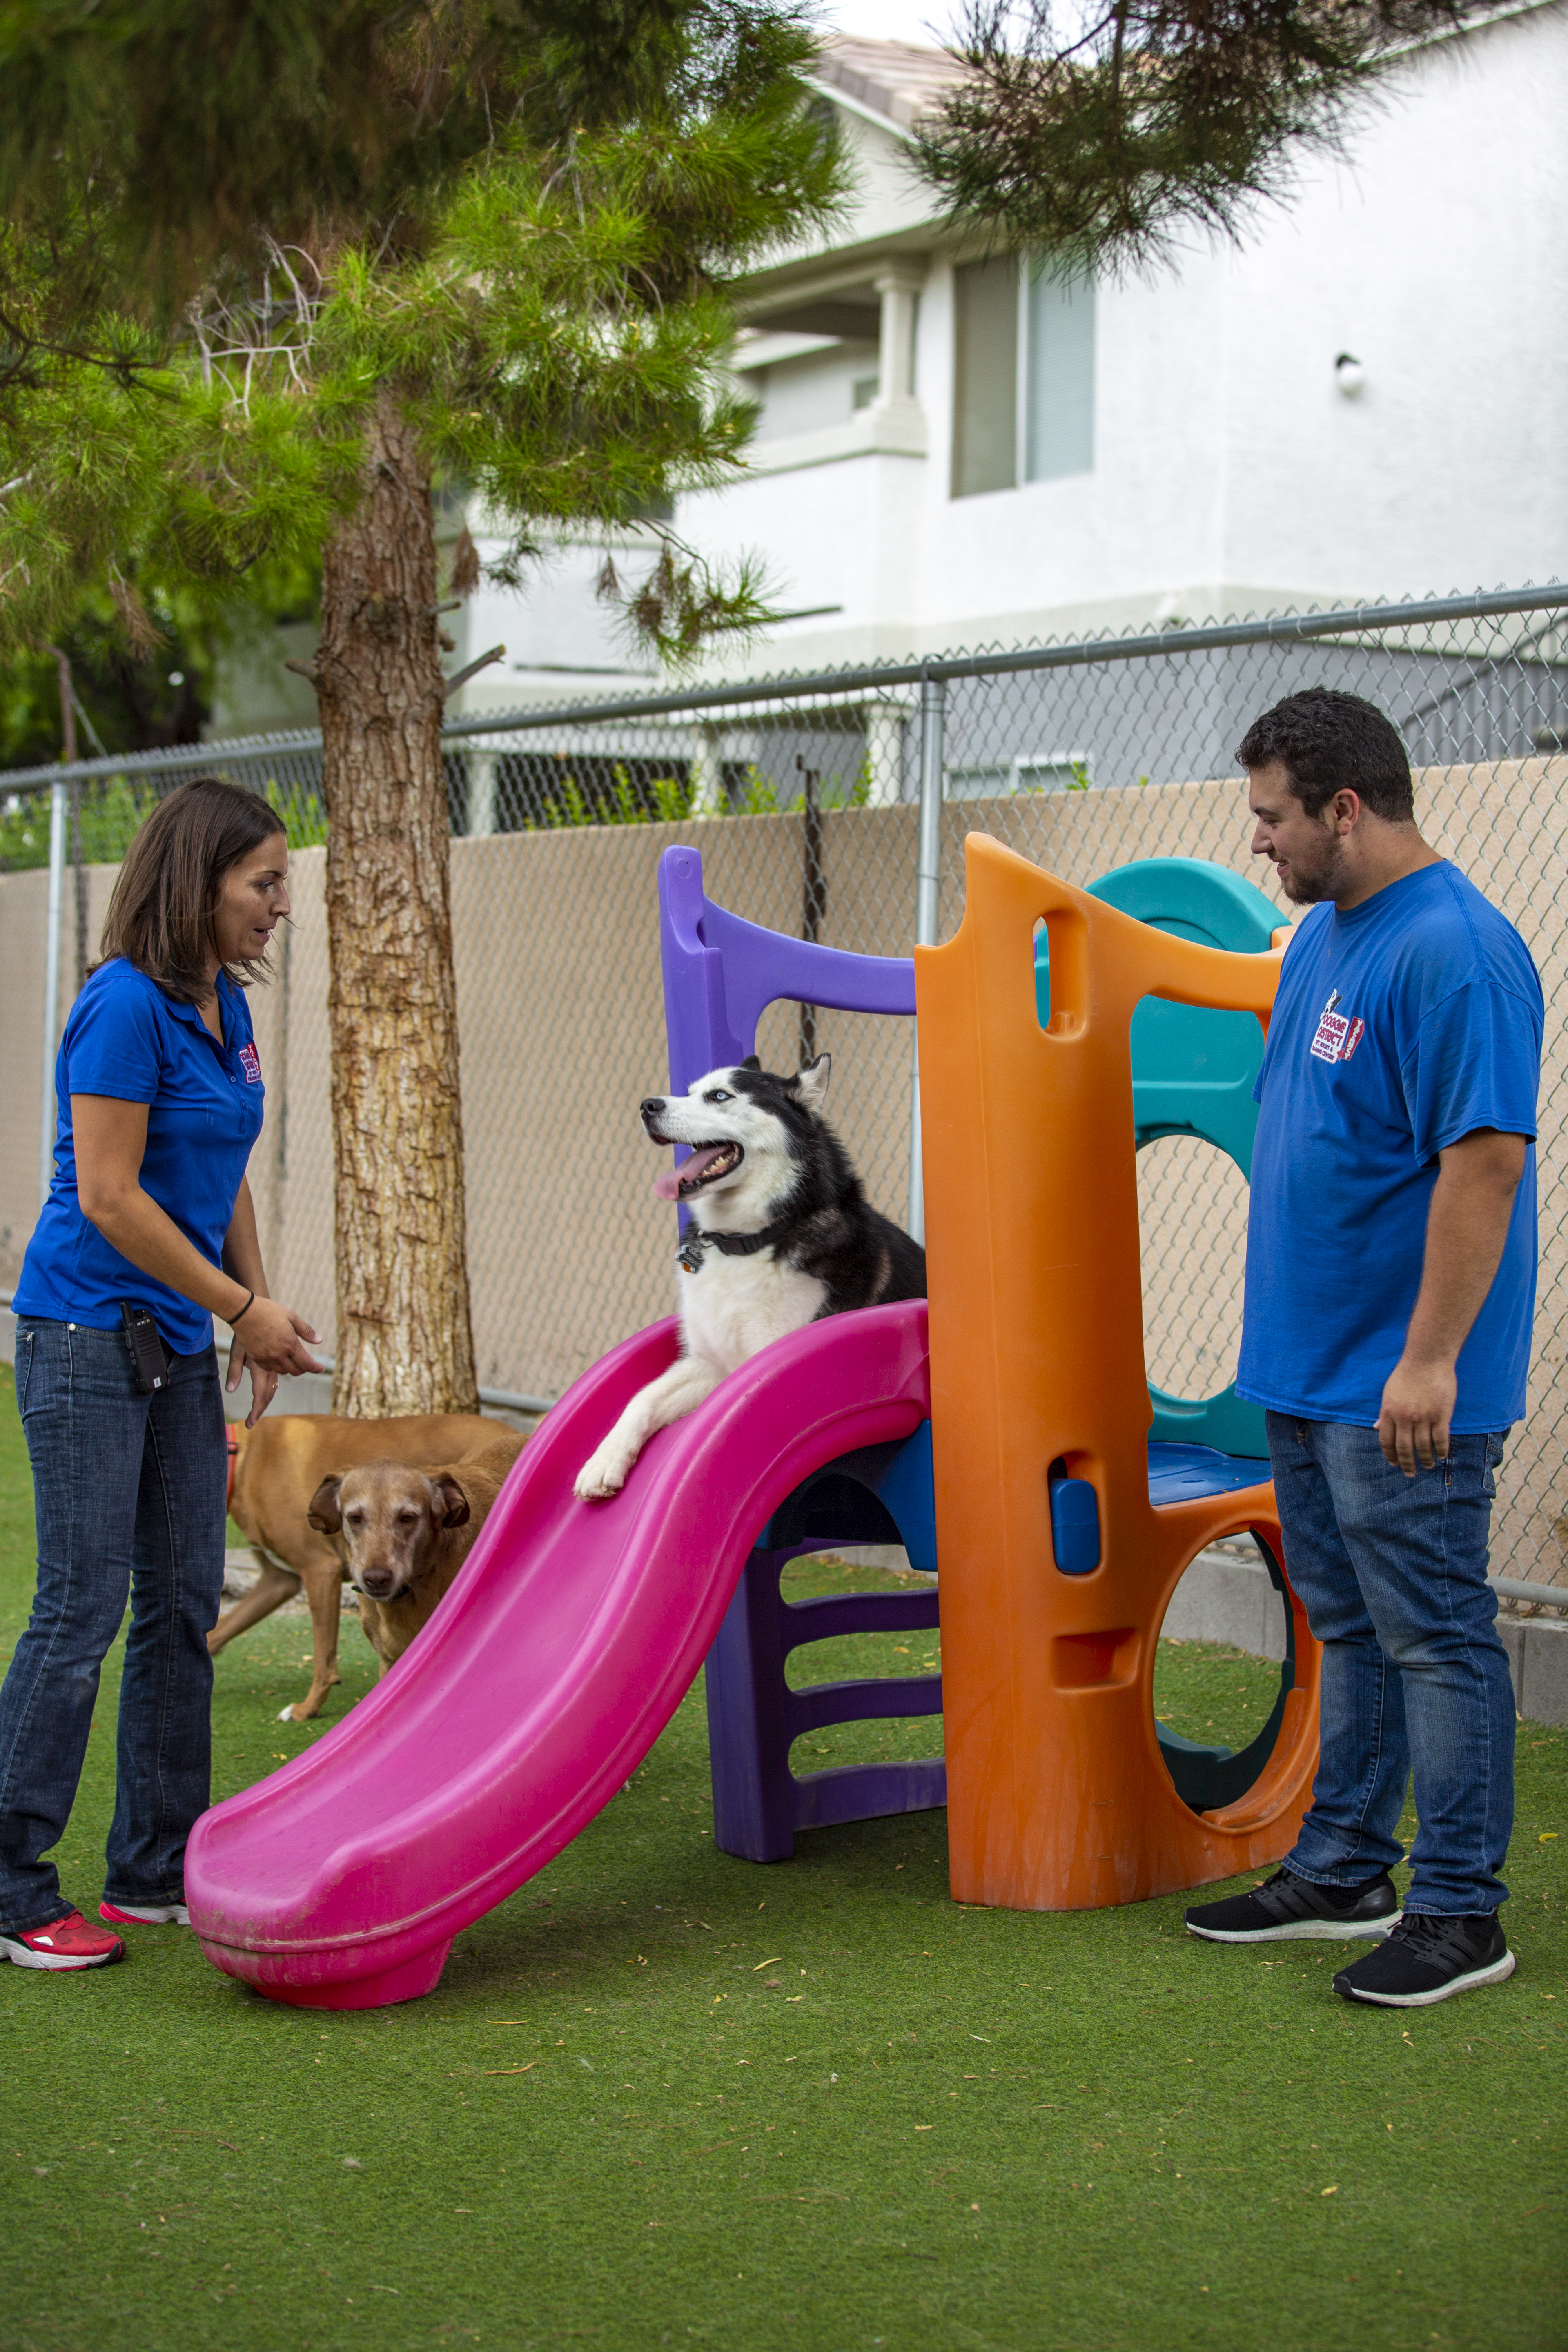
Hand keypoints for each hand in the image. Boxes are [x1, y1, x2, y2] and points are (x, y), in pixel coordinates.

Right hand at [225, 1296, 324, 1415]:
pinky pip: (269, 1369)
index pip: (307, 1363)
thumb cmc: (268, 1311)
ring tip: (293, 1360)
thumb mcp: (291, 1317)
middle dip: (304, 1368)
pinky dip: (277, 1367)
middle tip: (307, 1363)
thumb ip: (306, 1331)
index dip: (316, 1368)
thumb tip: (319, 1340)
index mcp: (290, 1344)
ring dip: (290, 1368)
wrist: (243, 1312)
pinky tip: (278, 1359)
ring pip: (283, 1371)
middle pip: (296, 1371)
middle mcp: (278, 1355)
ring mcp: (266, 1358)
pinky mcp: (255, 1358)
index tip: (321, 1369)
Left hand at [226, 1333, 278, 1429]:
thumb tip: (229, 1390)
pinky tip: (267, 1391)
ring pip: (273, 1387)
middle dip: (260, 1409)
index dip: (256, 1410)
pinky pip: (275, 1377)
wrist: (255, 1313)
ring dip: (265, 1400)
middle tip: (250, 1422)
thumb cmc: (243, 1332)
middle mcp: (269, 1368)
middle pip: (268, 1394)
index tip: (249, 1423)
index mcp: (260, 1368)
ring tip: (256, 1410)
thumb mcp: (236, 1352)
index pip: (261, 1394)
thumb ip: (234, 1371)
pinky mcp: (273, 1358)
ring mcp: (273, 1363)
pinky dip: (270, 1388)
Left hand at [1377, 1352, 1456, 1476]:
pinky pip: (1440, 1439)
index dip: (1390, 1455)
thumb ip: (1385, 1413)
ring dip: (1426, 1460)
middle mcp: (1404, 1418)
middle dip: (1407, 1464)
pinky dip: (1441, 1451)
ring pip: (1423, 1447)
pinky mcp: (1441, 1415)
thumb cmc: (1407, 1374)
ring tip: (1428, 1466)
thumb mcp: (1389, 1393)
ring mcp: (1423, 1418)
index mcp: (1389, 1413)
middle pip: (1404, 1448)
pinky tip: (1441, 1457)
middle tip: (1410, 1473)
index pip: (1386, 1441)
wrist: (1427, 1360)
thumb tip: (1376, 1427)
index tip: (1394, 1464)